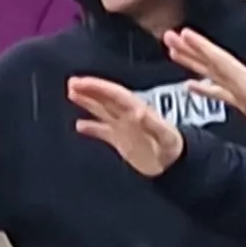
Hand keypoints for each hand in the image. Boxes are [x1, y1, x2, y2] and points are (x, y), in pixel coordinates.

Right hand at [66, 75, 184, 176]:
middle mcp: (128, 115)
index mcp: (137, 110)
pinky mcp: (121, 140)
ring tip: (72, 93)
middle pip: (106, 98)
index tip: (82, 82)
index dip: (98, 87)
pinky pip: (102, 131)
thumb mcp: (164, 135)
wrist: (174, 164)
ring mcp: (123, 127)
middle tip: (72, 82)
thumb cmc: (172, 148)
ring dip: (88, 101)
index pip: (114, 94)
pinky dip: (91, 128)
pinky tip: (79, 125)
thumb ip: (150, 123)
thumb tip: (137, 111)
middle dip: (90, 89)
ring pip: (102, 110)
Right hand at [160, 27, 245, 150]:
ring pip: (213, 73)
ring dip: (194, 61)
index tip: (183, 34)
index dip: (203, 49)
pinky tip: (192, 85)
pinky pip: (219, 91)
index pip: (222, 63)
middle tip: (168, 34)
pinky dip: (204, 86)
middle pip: (213, 62)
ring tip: (173, 50)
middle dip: (191, 49)